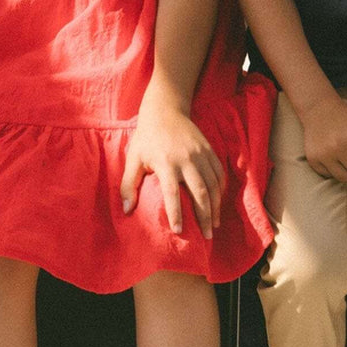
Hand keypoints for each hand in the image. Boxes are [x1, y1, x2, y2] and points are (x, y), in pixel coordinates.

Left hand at [119, 105, 225, 238]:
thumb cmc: (146, 137)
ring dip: (216, 206)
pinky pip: (219, 173)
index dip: (176, 213)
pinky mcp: (209, 149)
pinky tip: (217, 203)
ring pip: (213, 185)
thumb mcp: (133, 158)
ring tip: (214, 225)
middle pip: (200, 192)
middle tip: (206, 236)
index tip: (178, 232)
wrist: (165, 109)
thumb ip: (128, 184)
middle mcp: (186, 159)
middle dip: (204, 216)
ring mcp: (200, 154)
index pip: (172, 193)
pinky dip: (220, 190)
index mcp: (166, 162)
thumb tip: (126, 210)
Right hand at [301, 96, 346, 181]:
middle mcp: (337, 146)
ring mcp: (323, 154)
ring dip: (346, 168)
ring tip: (342, 154)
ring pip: (345, 177)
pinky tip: (330, 155)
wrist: (316, 108)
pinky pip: (329, 175)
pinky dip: (332, 168)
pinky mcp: (312, 159)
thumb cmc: (344, 116)